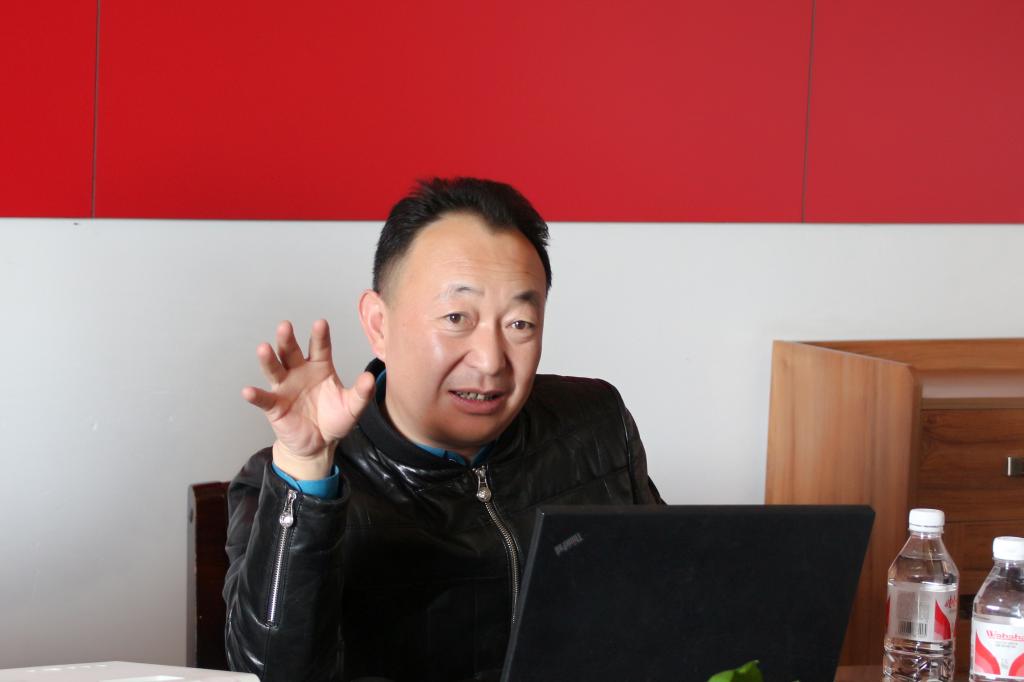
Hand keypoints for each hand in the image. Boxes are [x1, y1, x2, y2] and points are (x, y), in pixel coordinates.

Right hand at [242, 319, 374, 479]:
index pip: (319, 347)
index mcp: (320, 367)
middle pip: (291, 352)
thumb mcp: (352, 407)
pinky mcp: (275, 406)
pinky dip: (255, 395)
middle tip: (285, 326)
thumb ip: (361, 393)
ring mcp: (285, 388)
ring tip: (264, 348)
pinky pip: (264, 399)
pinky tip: (248, 391)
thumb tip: (370, 378)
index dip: (319, 336)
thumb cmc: (334, 419)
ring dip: (269, 359)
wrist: (319, 444)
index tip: (320, 323)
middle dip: (287, 339)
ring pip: (275, 369)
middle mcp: (299, 372)